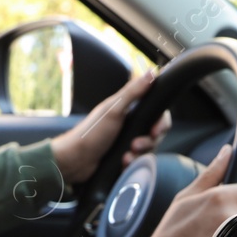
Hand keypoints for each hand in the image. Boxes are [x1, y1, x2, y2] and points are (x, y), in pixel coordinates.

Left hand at [50, 69, 172, 182]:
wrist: (75, 161)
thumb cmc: (90, 133)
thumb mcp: (113, 110)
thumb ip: (133, 92)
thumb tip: (151, 73)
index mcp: (129, 111)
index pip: (157, 114)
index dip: (161, 123)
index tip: (156, 130)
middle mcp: (131, 125)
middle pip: (155, 134)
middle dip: (148, 142)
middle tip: (135, 145)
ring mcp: (128, 142)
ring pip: (148, 149)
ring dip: (139, 154)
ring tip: (126, 156)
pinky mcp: (125, 157)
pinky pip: (139, 162)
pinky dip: (132, 163)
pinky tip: (123, 163)